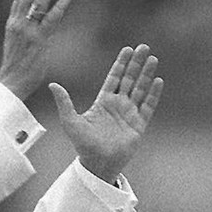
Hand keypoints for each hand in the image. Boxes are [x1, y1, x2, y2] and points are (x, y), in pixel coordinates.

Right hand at [0, 0, 72, 99]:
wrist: (11, 84)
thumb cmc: (15, 68)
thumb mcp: (17, 44)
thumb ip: (25, 31)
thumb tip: (35, 23)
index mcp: (12, 24)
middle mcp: (18, 24)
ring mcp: (28, 32)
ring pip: (39, 3)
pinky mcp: (39, 41)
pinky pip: (51, 20)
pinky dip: (60, 7)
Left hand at [48, 44, 164, 183]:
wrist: (97, 163)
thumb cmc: (83, 144)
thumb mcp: (70, 121)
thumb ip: (64, 102)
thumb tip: (53, 85)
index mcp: (103, 102)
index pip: (114, 78)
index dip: (121, 63)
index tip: (128, 49)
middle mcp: (118, 105)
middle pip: (130, 79)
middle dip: (137, 63)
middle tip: (144, 47)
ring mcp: (130, 114)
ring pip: (140, 89)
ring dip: (147, 74)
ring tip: (153, 59)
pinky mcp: (138, 125)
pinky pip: (148, 106)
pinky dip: (153, 94)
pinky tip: (158, 81)